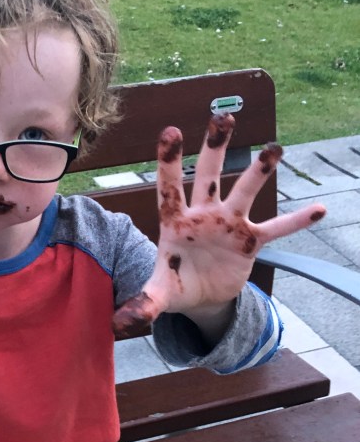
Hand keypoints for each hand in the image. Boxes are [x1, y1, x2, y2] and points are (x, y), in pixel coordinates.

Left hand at [113, 113, 325, 339]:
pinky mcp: (249, 242)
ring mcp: (228, 224)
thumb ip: (143, 304)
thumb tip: (122, 324)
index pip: (169, 187)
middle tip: (223, 117)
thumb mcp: (159, 294)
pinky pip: (275, 229)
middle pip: (207, 175)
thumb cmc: (174, 284)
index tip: (171, 131)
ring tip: (274, 148)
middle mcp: (202, 215)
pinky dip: (295, 221)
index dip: (169, 161)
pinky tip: (319, 209)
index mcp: (174, 221)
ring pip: (244, 191)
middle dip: (215, 147)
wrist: (200, 297)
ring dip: (258, 171)